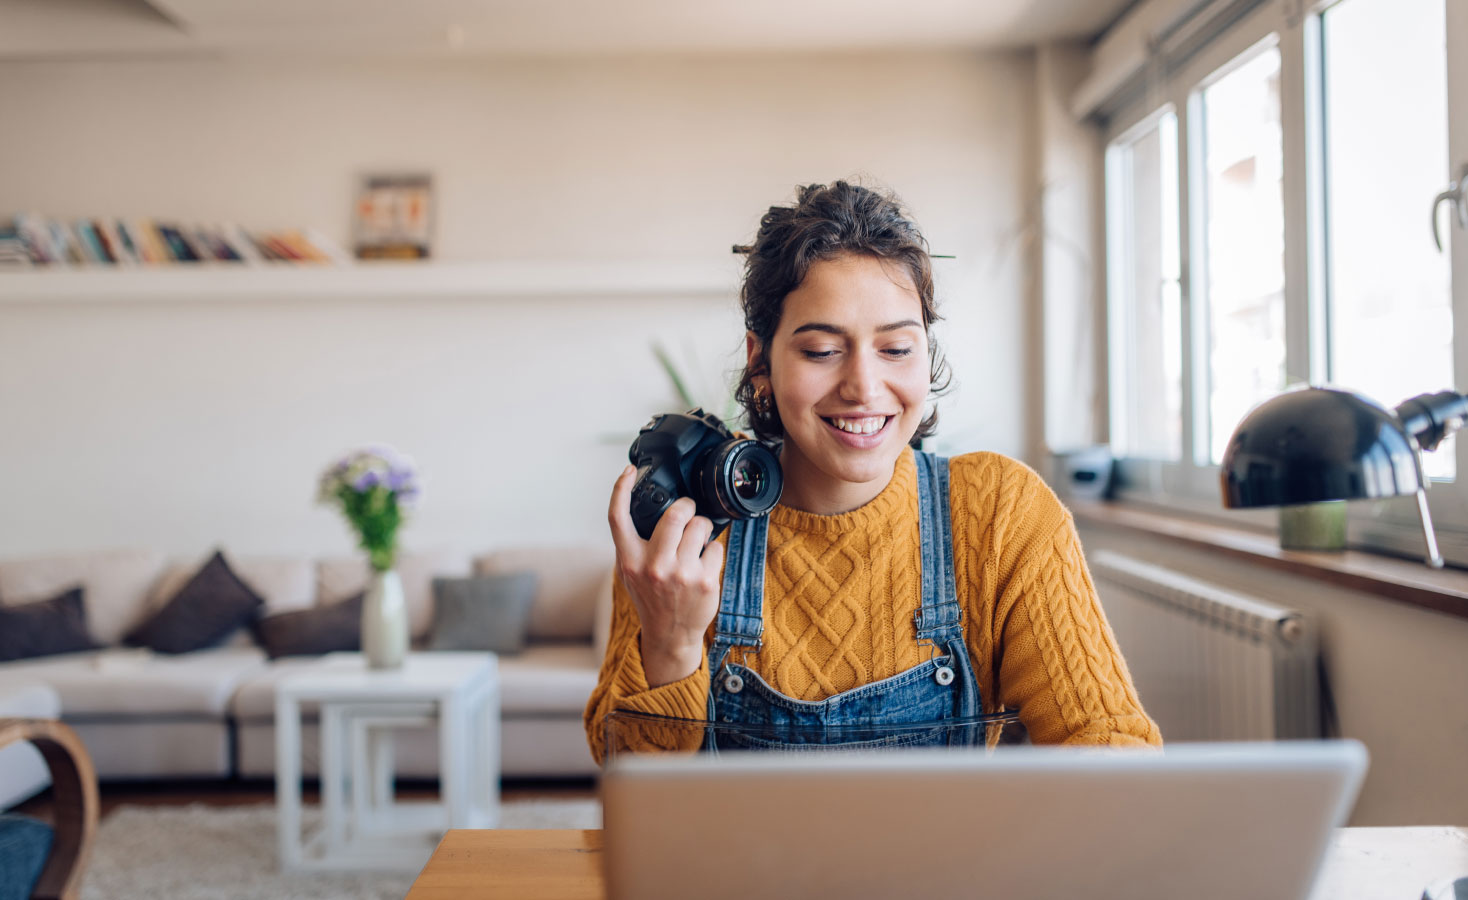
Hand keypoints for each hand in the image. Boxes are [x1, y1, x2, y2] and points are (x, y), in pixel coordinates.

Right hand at [607, 465, 723, 686]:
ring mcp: (680, 574)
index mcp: (629, 559)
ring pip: (700, 526)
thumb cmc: (651, 596)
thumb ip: (633, 542)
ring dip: (702, 527)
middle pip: (674, 514)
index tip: (629, 471)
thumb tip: (643, 504)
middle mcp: (653, 565)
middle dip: (686, 506)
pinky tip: (704, 564)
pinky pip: (716, 547)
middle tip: (688, 510)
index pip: (618, 518)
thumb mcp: (631, 571)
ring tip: (697, 540)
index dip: (621, 489)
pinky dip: (713, 551)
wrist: (670, 633)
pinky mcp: (704, 581)